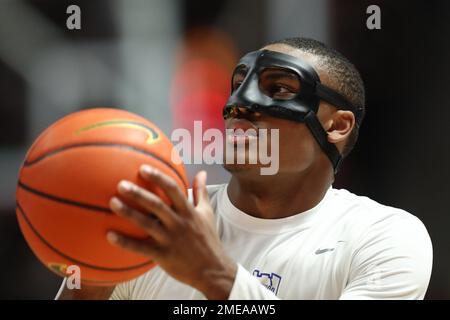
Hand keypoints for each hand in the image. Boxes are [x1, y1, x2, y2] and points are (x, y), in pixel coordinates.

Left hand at [106, 165, 236, 298]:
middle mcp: (179, 223)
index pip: (173, 190)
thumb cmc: (208, 239)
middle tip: (121, 184)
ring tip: (112, 202)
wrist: (213, 269)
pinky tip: (109, 235)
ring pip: (147, 224)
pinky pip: (141, 248)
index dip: (158, 178)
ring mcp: (170, 240)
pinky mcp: (163, 256)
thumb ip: (201, 191)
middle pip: (157, 205)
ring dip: (128, 213)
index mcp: (188, 211)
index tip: (143, 168)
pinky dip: (125, 242)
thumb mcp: (207, 213)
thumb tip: (202, 172)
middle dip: (138, 194)